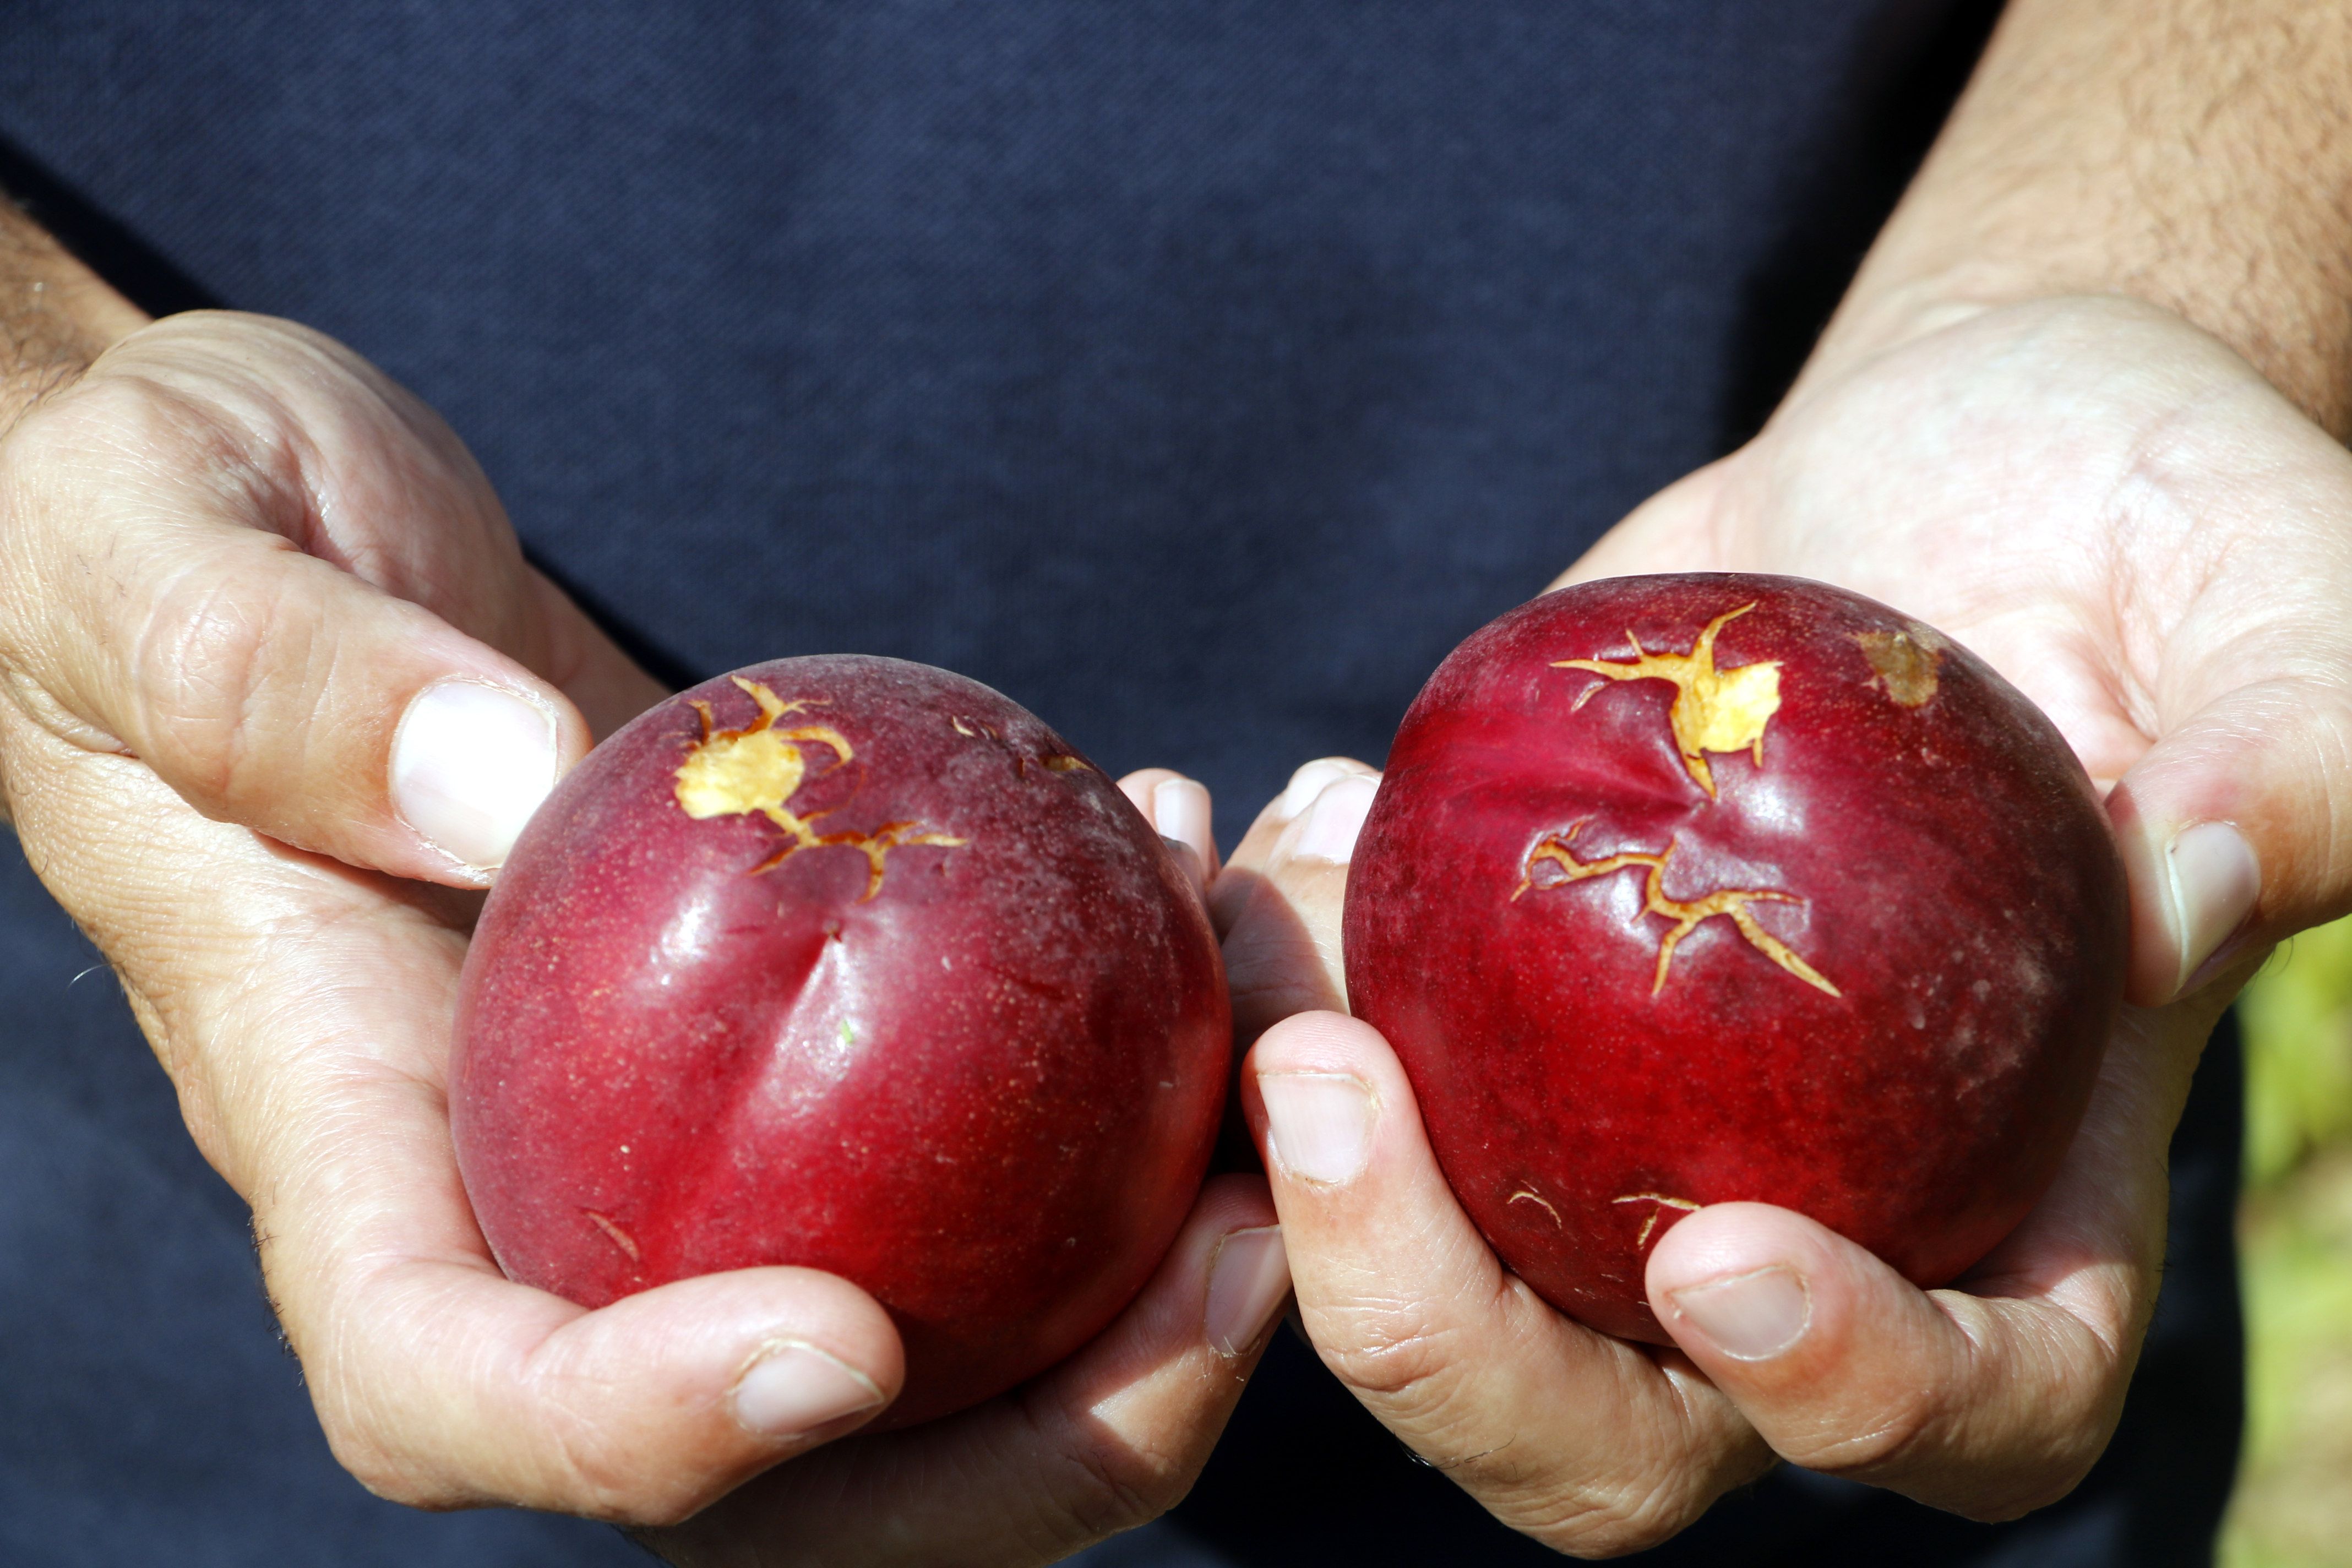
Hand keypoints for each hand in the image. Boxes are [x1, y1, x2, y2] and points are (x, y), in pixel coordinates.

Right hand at [0, 312, 1284, 1559]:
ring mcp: (662, 1123)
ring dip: (1140, 1260)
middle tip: (1232, 1263)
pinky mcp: (772, 1027)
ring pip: (924, 1317)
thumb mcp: (157, 543)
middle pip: (767, 1457)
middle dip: (1016, 1436)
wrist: (270, 524)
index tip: (842, 1339)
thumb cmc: (151, 521)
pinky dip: (1114, 1054)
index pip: (459, 1386)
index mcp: (335, 1129)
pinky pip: (962, 1119)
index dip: (642, 1435)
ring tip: (1284, 1049)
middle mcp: (518, 1180)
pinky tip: (1188, 858)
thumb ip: (277, 679)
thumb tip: (505, 789)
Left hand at [1216, 295, 2346, 1549]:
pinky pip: (1348, 1071)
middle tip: (1328, 1085)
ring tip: (1271, 897)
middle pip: (1605, 1415)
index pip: (1965, 1410)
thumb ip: (2285, 764)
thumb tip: (2167, 890)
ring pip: (1422, 1264)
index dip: (1843, 1394)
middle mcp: (1810, 1210)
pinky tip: (1287, 813)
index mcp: (2032, 1208)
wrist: (1959, 454)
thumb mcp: (2289, 612)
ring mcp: (1625, 1123)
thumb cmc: (2164, 532)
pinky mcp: (1505, 999)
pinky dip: (1278, 976)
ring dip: (1287, 1140)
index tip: (1715, 1255)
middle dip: (1430, 1323)